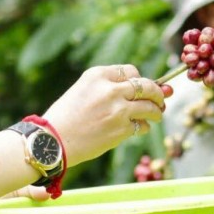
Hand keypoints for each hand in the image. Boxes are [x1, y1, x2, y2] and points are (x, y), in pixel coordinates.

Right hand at [42, 65, 166, 164]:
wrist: (53, 142)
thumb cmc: (65, 117)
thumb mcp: (82, 90)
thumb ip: (107, 87)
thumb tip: (141, 88)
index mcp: (98, 75)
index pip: (131, 71)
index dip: (138, 80)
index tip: (140, 87)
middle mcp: (110, 89)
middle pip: (147, 86)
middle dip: (157, 92)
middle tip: (160, 98)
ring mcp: (118, 110)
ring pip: (150, 106)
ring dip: (156, 111)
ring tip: (156, 115)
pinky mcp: (121, 129)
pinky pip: (143, 125)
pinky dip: (144, 127)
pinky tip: (139, 128)